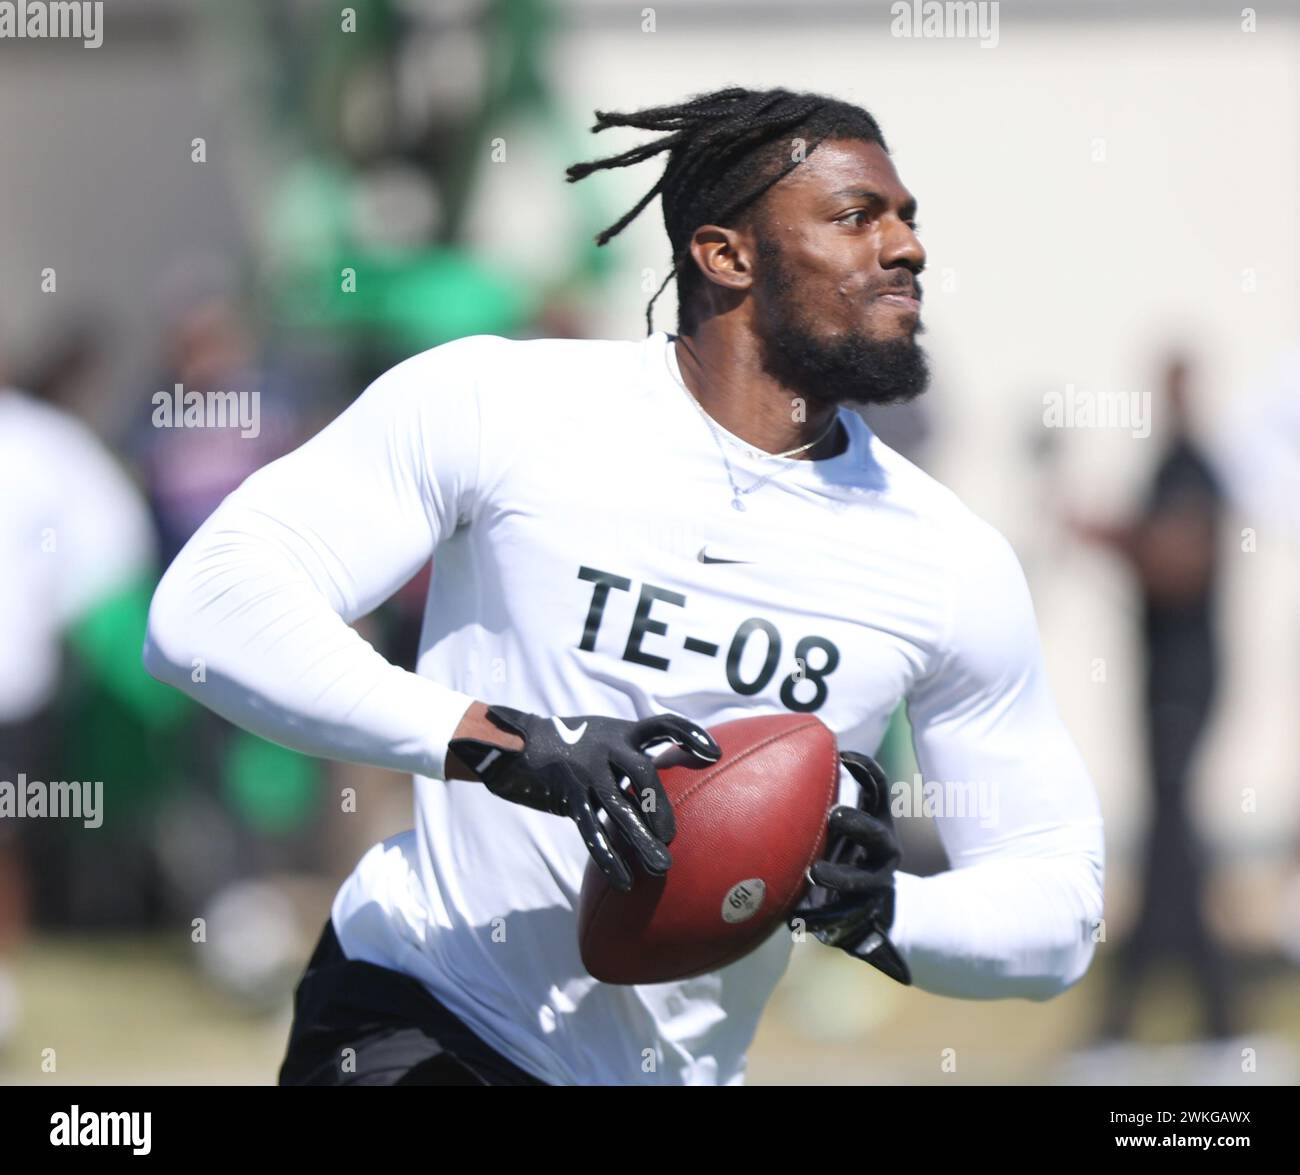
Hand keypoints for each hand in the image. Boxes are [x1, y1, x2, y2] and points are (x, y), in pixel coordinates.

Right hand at [447, 705, 720, 892]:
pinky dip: (608, 858)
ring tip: (661, 866)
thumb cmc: (568, 744)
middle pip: (641, 772)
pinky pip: (591, 830)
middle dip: (659, 804)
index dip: (689, 735)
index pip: (662, 725)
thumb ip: (630, 757)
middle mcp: (605, 748)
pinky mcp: (567, 797)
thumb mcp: (602, 738)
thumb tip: (666, 787)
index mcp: (620, 732)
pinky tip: (624, 881)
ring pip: (617, 808)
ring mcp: (585, 772)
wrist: (515, 744)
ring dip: (640, 840)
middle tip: (673, 835)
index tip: (713, 752)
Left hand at [789, 750, 910, 984]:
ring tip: (815, 872)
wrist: (875, 910)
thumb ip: (821, 801)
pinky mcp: (863, 913)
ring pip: (863, 880)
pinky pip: (841, 917)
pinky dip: (819, 916)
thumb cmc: (845, 853)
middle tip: (835, 814)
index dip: (866, 770)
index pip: (878, 789)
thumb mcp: (842, 826)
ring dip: (839, 875)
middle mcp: (883, 850)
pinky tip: (799, 918)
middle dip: (858, 823)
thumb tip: (772, 761)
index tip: (844, 756)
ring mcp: (876, 884)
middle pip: (876, 834)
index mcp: (876, 821)